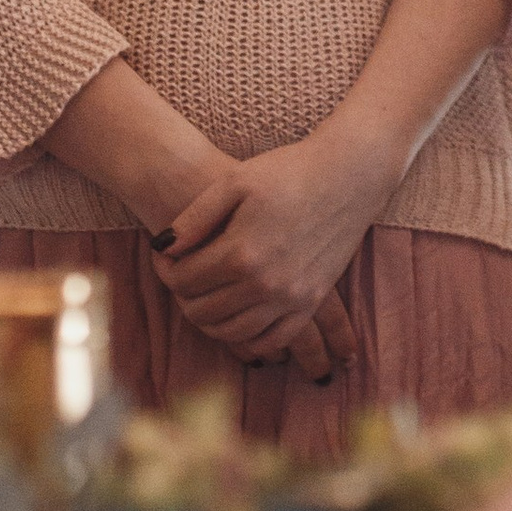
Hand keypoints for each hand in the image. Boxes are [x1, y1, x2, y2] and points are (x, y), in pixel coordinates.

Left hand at [154, 131, 380, 378]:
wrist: (348, 174)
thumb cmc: (289, 171)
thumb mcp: (234, 181)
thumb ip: (194, 218)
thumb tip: (163, 248)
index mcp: (241, 253)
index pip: (183, 281)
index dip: (165, 269)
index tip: (165, 255)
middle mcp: (265, 284)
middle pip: (202, 312)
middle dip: (182, 296)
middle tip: (181, 275)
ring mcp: (291, 298)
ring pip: (232, 332)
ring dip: (209, 319)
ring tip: (205, 294)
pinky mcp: (311, 301)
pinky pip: (272, 339)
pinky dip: (248, 339)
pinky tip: (237, 319)